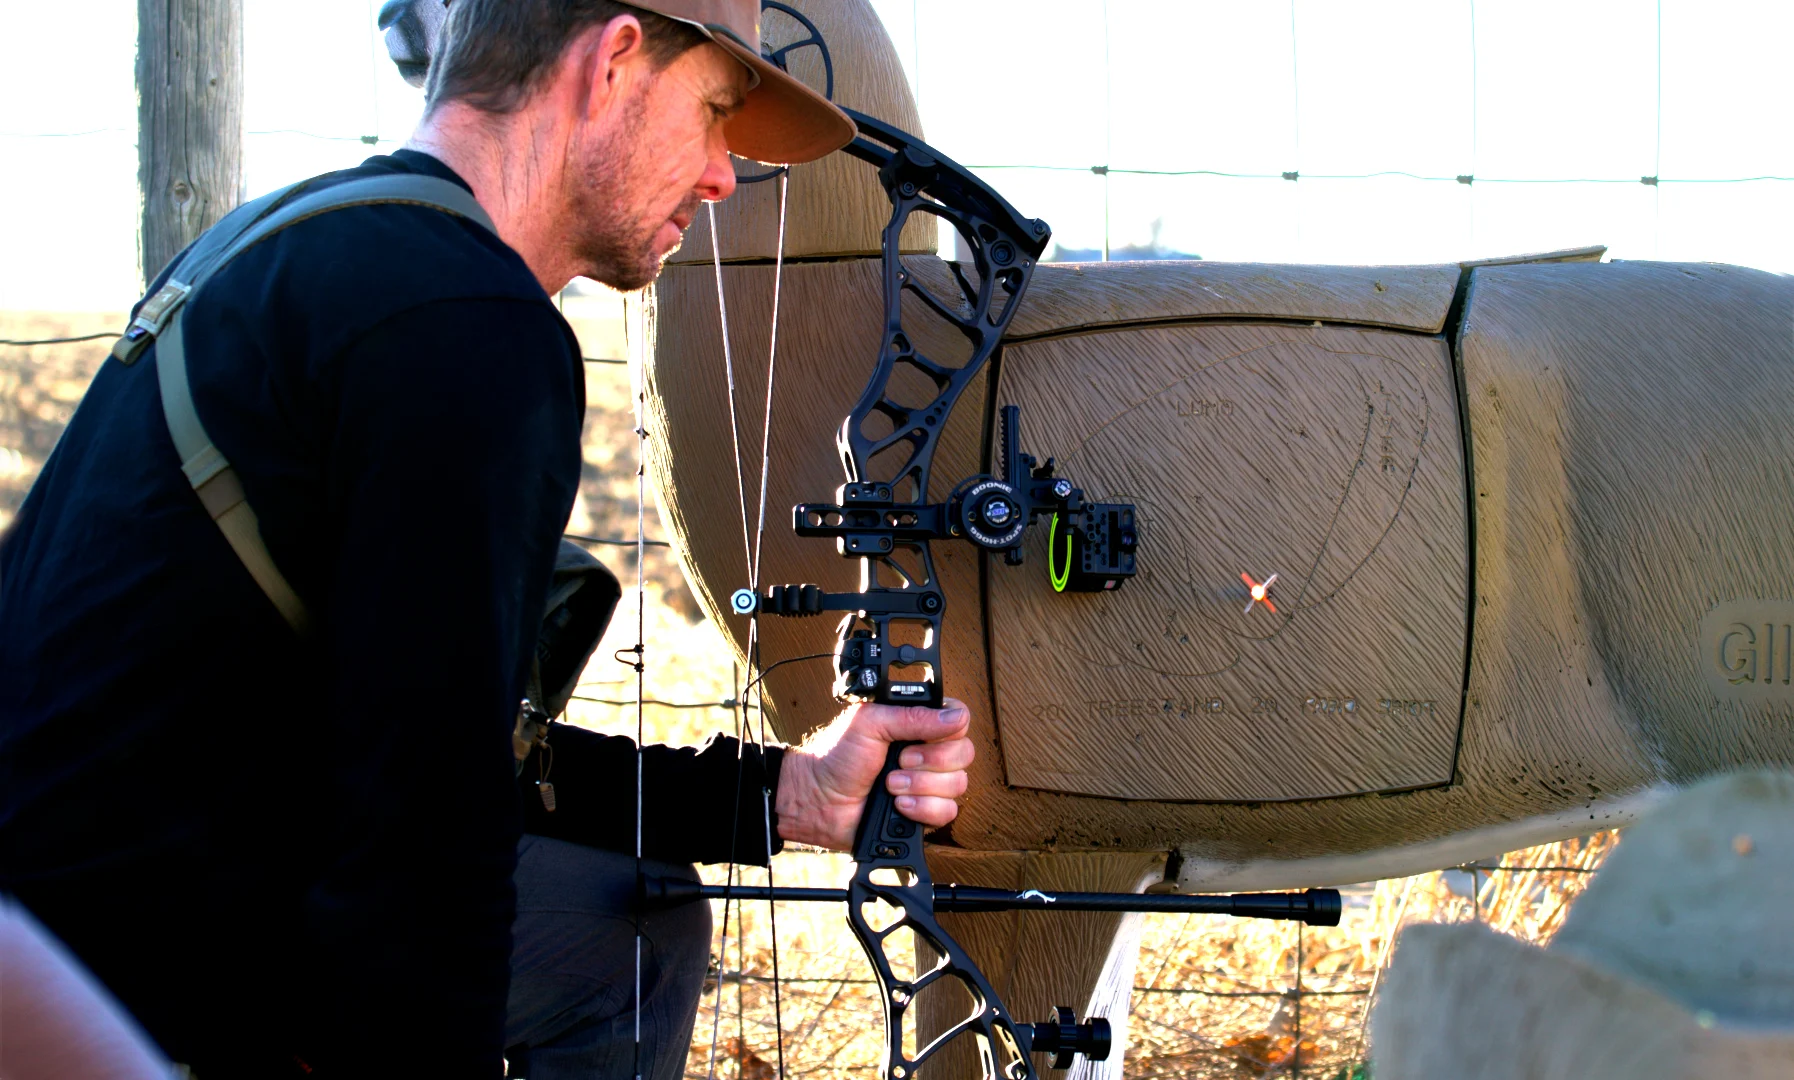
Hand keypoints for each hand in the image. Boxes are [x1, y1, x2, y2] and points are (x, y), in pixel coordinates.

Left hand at [774, 699, 973, 851]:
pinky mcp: (925, 812)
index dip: (945, 732)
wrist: (818, 799)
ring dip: (920, 786)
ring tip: (890, 785)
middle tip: (898, 762)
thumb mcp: (871, 723)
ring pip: (957, 784)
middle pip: (964, 753)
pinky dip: (922, 809)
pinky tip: (899, 805)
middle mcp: (928, 752)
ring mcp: (928, 783)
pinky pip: (947, 811)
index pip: (959, 720)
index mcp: (918, 724)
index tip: (917, 739)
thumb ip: (914, 716)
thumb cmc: (837, 756)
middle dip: (929, 762)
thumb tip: (956, 716)